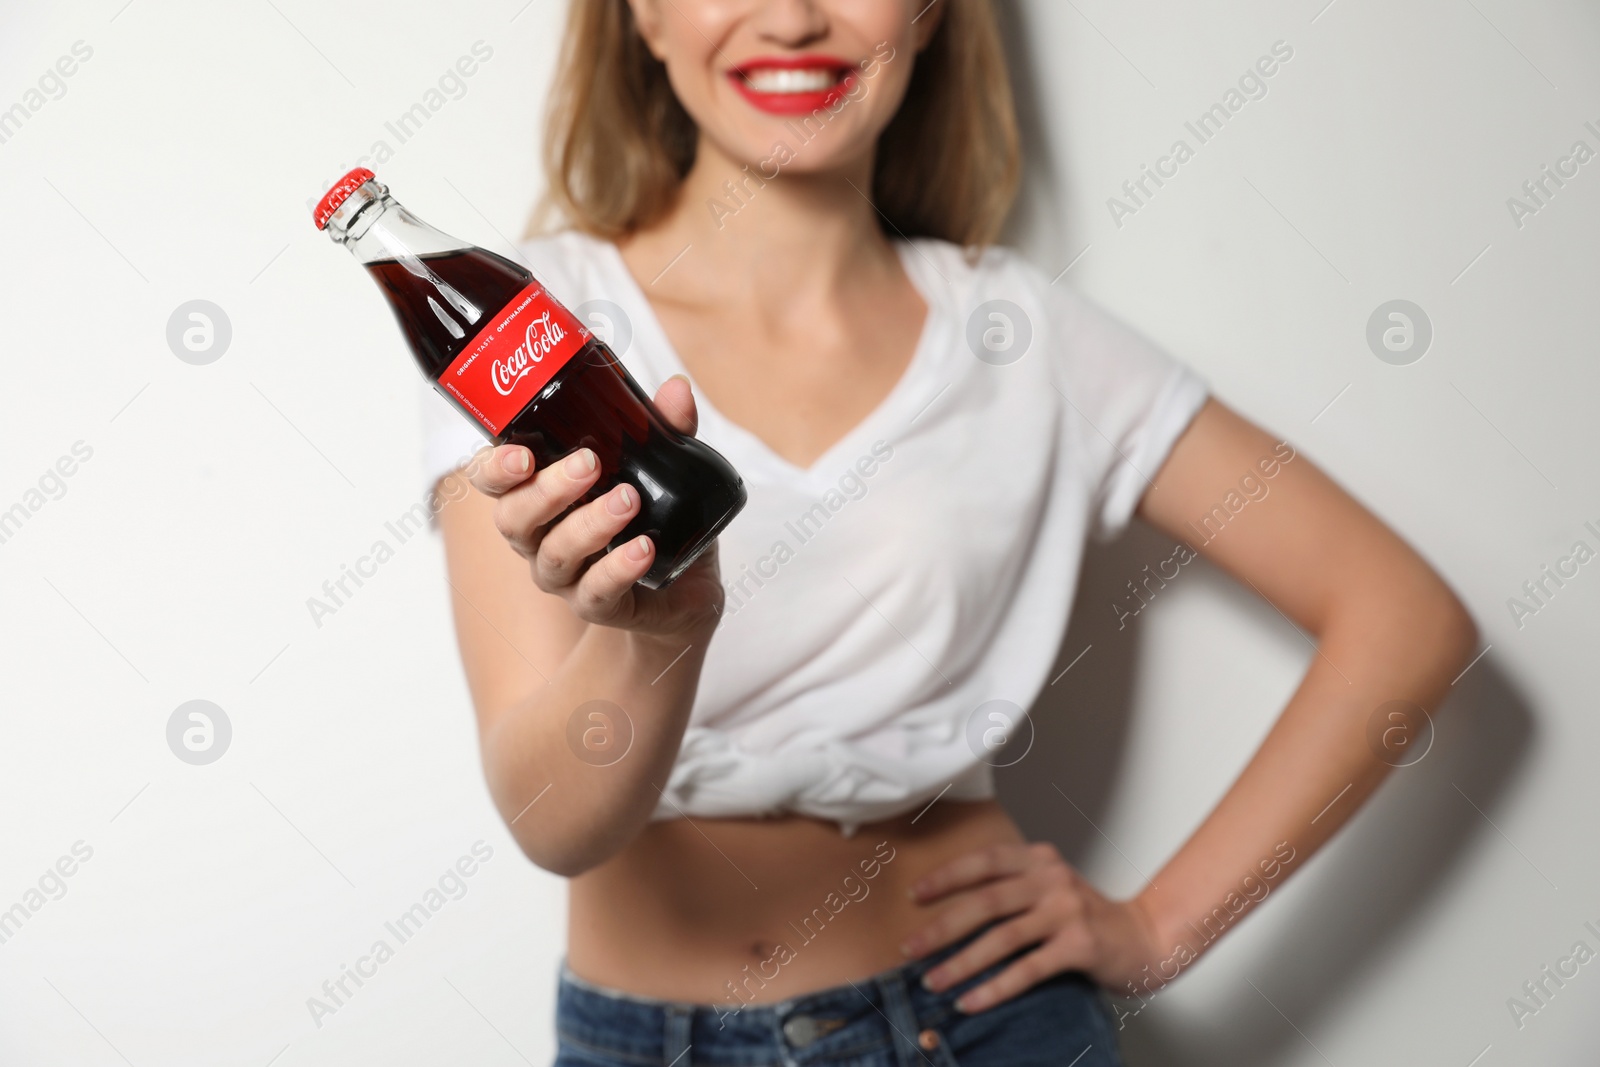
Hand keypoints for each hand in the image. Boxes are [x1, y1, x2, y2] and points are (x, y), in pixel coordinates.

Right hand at [464, 375, 723, 637]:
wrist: (684, 591)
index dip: (494, 468)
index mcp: (539, 494)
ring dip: (589, 524)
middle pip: (514, 519)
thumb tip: (676, 390)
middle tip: (589, 464)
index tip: (521, 455)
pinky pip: (596, 591)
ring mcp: (566, 576)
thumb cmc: (653, 520)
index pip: (492, 480)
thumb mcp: (662, 469)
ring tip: (628, 500)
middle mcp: (540, 537)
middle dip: (547, 489)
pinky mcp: (599, 605)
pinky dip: (618, 568)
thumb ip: (662, 430)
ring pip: (555, 555)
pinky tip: (642, 549)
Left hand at [901, 841, 1164, 1012]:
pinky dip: (995, 988)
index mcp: (1039, 860)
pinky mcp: (1080, 947)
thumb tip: (948, 908)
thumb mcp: (1049, 888)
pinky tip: (970, 1002)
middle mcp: (1052, 880)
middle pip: (985, 901)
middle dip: (941, 926)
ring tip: (932, 981)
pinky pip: (1027, 970)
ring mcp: (1067, 912)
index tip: (914, 896)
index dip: (946, 877)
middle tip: (909, 948)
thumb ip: (1011, 887)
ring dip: (961, 962)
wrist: (1146, 938)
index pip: (984, 861)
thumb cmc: (1086, 917)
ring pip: (1002, 938)